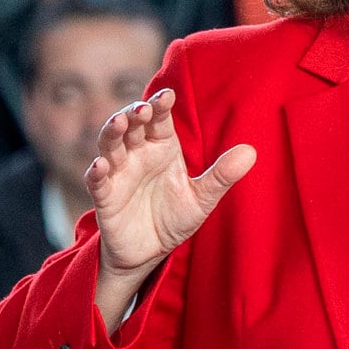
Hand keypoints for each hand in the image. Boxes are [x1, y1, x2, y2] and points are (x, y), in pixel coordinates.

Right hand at [83, 91, 254, 320]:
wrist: (149, 253)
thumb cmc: (173, 218)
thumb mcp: (201, 198)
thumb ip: (221, 175)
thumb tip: (251, 152)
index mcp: (161, 148)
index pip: (160, 120)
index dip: (161, 106)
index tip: (168, 95)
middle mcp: (137, 154)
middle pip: (131, 126)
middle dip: (134, 114)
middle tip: (143, 108)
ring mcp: (118, 173)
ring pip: (110, 146)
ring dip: (112, 132)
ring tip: (120, 123)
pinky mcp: (105, 197)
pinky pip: (96, 181)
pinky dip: (96, 172)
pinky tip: (101, 166)